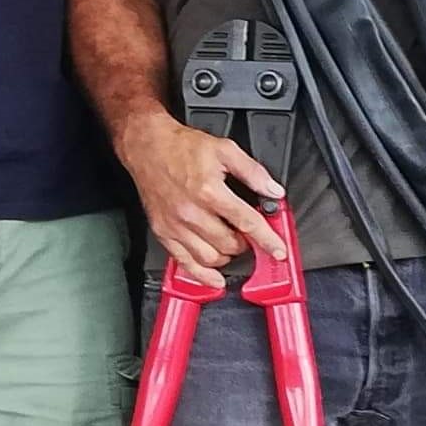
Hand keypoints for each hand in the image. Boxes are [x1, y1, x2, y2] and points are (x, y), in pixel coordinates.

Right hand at [117, 112, 288, 288]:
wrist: (147, 147)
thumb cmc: (181, 147)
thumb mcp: (224, 149)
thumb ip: (253, 171)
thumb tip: (273, 190)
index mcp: (209, 191)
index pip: (247, 222)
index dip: (268, 239)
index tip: (278, 249)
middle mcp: (192, 212)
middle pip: (230, 244)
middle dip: (246, 244)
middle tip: (249, 236)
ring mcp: (176, 225)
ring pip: (210, 258)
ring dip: (227, 257)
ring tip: (232, 246)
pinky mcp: (163, 232)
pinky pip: (184, 262)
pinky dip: (203, 275)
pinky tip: (214, 278)